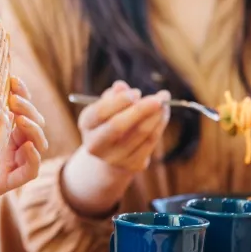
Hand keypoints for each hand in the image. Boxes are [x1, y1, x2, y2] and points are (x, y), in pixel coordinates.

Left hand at [0, 76, 47, 209]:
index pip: (18, 104)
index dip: (20, 91)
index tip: (12, 80)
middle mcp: (9, 141)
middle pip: (32, 120)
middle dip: (27, 106)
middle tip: (13, 99)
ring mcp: (12, 160)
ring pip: (37, 142)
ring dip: (33, 128)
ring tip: (20, 118)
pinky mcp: (11, 180)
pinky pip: (31, 170)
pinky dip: (34, 157)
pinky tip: (26, 145)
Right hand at [60, 81, 169, 216]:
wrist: (111, 154)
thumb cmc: (110, 121)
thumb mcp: (107, 107)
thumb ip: (114, 96)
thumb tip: (120, 86)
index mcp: (86, 125)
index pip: (100, 112)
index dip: (119, 101)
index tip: (136, 92)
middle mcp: (96, 144)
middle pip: (118, 126)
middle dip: (141, 109)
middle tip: (159, 98)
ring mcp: (114, 157)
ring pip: (140, 133)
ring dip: (156, 115)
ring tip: (164, 100)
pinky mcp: (132, 164)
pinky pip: (150, 142)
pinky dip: (160, 125)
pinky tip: (163, 114)